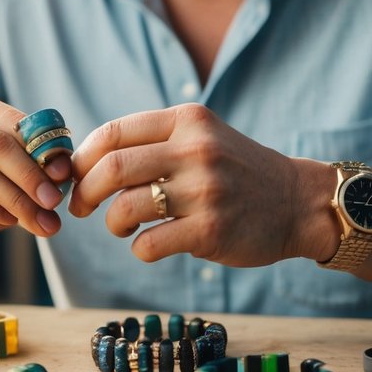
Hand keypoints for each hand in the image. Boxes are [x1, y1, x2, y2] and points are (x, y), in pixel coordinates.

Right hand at [0, 89, 71, 255]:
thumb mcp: (14, 177)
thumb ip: (37, 169)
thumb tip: (63, 173)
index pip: (16, 122)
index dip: (44, 147)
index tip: (65, 174)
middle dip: (32, 176)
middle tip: (55, 201)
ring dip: (18, 199)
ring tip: (41, 222)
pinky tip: (8, 220)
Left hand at [69, 104, 307, 266]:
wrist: (297, 202)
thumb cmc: (237, 172)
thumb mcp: (202, 137)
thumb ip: (153, 142)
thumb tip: (86, 161)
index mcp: (188, 122)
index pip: (113, 133)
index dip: (82, 159)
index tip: (74, 177)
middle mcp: (196, 151)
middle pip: (111, 169)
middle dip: (84, 193)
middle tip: (81, 208)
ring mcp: (205, 191)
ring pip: (125, 208)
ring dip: (112, 223)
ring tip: (121, 227)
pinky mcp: (211, 230)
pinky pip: (149, 244)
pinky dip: (139, 249)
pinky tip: (149, 244)